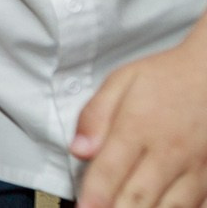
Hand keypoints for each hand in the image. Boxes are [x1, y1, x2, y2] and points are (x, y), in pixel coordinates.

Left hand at [72, 35, 206, 207]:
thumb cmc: (164, 79)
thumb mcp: (121, 82)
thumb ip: (95, 116)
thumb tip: (78, 150)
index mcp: (138, 127)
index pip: (110, 170)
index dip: (94, 196)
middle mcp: (169, 152)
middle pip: (138, 197)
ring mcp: (195, 168)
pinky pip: (196, 206)